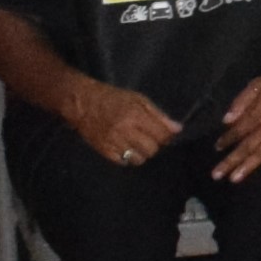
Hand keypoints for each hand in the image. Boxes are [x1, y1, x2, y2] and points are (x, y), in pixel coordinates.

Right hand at [62, 84, 188, 167]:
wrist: (82, 103)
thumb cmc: (112, 98)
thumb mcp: (138, 99)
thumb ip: (158, 115)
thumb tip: (177, 129)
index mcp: (135, 115)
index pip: (161, 135)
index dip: (166, 136)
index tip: (164, 133)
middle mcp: (125, 130)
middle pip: (152, 149)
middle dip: (154, 145)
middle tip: (149, 138)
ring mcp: (114, 142)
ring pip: (139, 159)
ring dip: (142, 153)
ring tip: (137, 143)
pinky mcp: (104, 151)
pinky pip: (124, 162)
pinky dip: (128, 157)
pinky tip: (125, 147)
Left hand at [215, 59, 260, 179]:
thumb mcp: (258, 84)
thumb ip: (241, 102)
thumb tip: (226, 120)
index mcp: (259, 113)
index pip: (239, 131)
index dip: (226, 140)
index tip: (217, 148)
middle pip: (247, 147)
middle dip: (231, 161)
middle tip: (217, 175)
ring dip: (249, 166)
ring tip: (235, 178)